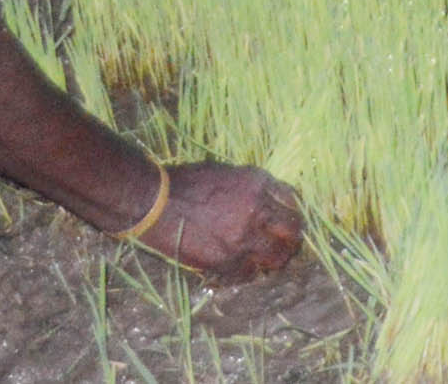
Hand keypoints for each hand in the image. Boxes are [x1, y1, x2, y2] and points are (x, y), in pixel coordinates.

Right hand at [141, 162, 309, 282]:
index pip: (292, 200)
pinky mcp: (225, 261)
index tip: (289, 219)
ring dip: (275, 259)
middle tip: (287, 243)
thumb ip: (251, 187)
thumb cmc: (186, 183)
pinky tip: (243, 268)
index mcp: (257, 183)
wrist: (154, 203)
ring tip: (270, 260)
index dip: (293, 211)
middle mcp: (257, 210)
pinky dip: (249, 272)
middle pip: (292, 231)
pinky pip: (249, 273)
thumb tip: (268, 200)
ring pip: (276, 257)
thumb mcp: (226, 173)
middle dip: (292, 238)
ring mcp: (242, 238)